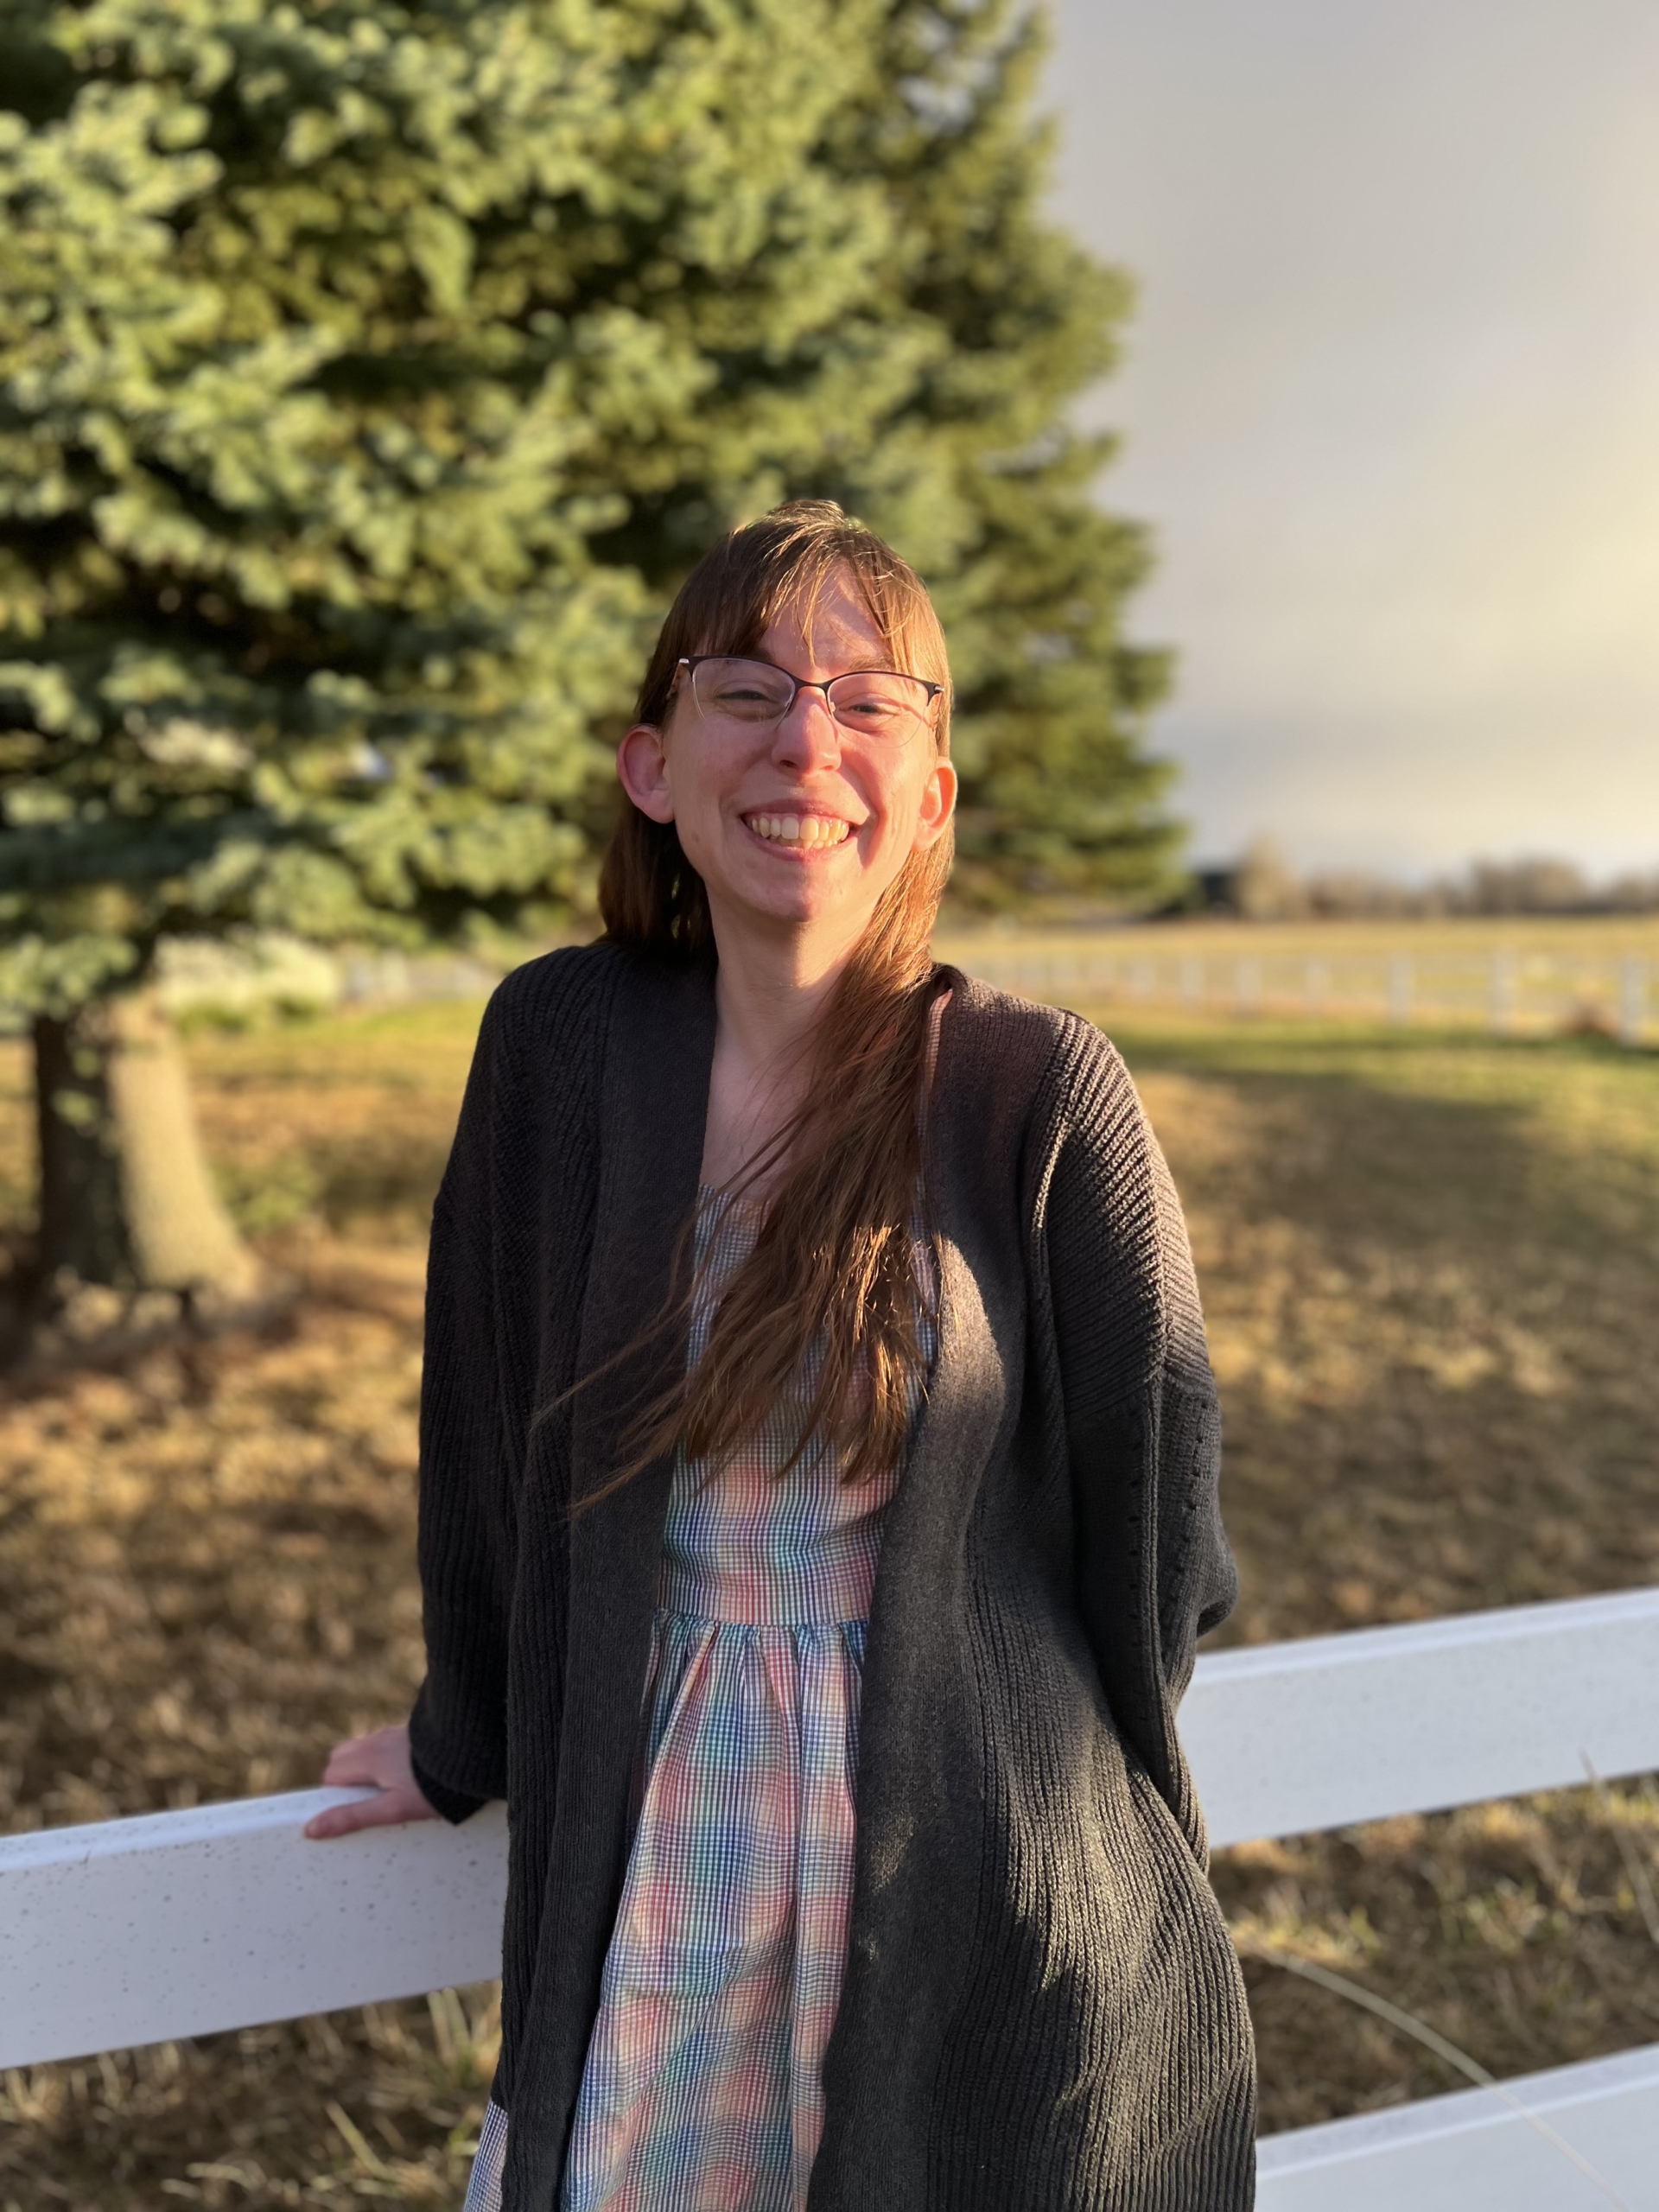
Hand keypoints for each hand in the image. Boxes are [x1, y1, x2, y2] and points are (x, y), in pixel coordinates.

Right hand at [303, 1722, 438, 1838]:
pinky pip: (390, 1745)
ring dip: (371, 1770)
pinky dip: (390, 1760)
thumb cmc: (433, 1787)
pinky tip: (412, 1778)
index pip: (332, 1773)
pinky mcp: (416, 1733)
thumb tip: (311, 1829)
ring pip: (369, 1750)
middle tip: (373, 1803)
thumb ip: (352, 1818)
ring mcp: (398, 1733)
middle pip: (346, 1757)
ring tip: (395, 1793)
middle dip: (350, 1779)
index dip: (337, 1795)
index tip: (355, 1810)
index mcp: (367, 1757)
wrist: (476, 1753)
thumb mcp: (392, 1809)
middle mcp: (379, 1739)